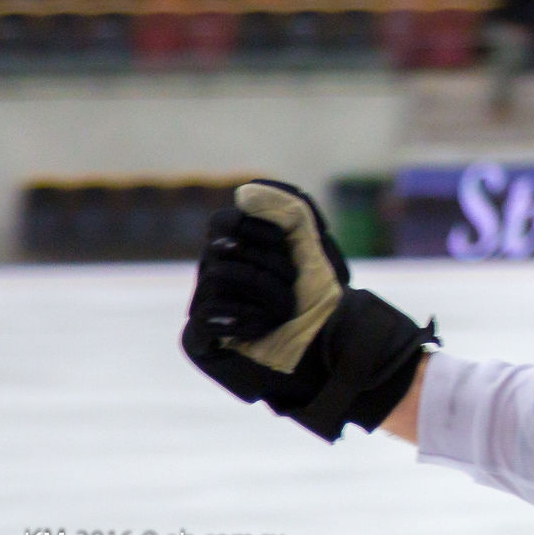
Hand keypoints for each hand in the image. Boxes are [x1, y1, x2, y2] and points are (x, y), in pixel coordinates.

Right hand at [181, 180, 436, 441]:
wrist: (332, 342)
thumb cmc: (320, 293)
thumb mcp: (313, 243)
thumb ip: (288, 209)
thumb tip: (245, 193)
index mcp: (236, 248)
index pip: (223, 222)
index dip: (256, 228)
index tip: (286, 241)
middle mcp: (215, 273)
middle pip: (221, 249)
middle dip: (271, 264)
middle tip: (295, 285)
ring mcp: (206, 305)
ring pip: (217, 277)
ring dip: (265, 292)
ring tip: (286, 311)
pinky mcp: (201, 340)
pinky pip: (205, 315)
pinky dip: (241, 317)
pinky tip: (263, 326)